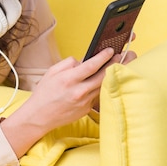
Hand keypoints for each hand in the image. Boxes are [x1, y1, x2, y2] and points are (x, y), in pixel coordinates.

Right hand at [1, 47, 128, 156]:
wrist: (40, 116)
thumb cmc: (45, 93)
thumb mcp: (52, 72)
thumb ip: (68, 63)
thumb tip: (83, 60)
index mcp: (69, 79)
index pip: (91, 65)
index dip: (103, 56)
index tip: (111, 50)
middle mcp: (78, 91)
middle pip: (103, 75)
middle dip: (116, 64)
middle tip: (126, 55)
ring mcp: (84, 102)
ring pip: (104, 85)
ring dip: (114, 74)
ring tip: (123, 65)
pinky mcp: (87, 109)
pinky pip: (97, 95)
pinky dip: (103, 86)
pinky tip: (110, 80)